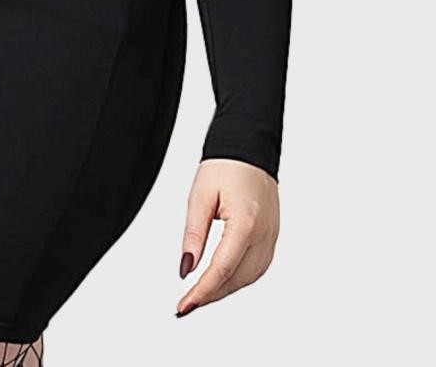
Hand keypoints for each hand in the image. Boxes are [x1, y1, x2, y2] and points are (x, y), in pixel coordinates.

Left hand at [175, 158, 279, 315]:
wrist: (250, 149)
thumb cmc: (225, 166)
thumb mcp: (200, 197)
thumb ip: (193, 235)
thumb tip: (185, 269)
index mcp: (245, 223)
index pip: (221, 269)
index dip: (201, 292)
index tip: (183, 306)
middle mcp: (264, 235)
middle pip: (236, 279)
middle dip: (210, 295)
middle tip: (186, 305)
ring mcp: (271, 237)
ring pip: (248, 278)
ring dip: (224, 290)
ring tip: (199, 296)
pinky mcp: (272, 237)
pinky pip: (256, 268)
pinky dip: (237, 279)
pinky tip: (221, 281)